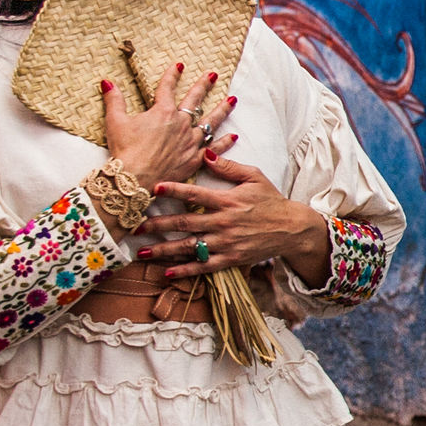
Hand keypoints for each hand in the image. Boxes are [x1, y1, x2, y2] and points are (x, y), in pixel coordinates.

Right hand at [105, 64, 229, 192]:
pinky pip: (214, 148)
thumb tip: (107, 82)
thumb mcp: (115, 122)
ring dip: (222, 109)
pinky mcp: (195, 159)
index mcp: (163, 112)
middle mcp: (181, 124)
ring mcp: (190, 141)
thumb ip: (114, 100)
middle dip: (204, 85)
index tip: (179, 65)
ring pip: (211, 122)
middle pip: (195, 100)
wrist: (135, 179)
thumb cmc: (125, 150)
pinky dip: (224, 142)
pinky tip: (233, 136)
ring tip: (232, 100)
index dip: (173, 75)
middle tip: (213, 75)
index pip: (168, 87)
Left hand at [139, 152, 331, 285]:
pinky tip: (167, 273)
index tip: (153, 188)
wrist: (291, 228)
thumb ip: (228, 166)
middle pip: (184, 223)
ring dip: (164, 250)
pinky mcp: (231, 259)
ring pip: (189, 247)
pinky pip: (205, 266)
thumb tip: (205, 153)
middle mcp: (224, 222)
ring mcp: (226, 242)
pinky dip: (185, 271)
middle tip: (134, 226)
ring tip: (141, 252)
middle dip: (157, 225)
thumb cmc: (270, 200)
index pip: (195, 193)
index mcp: (227, 200)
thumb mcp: (254, 176)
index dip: (173, 190)